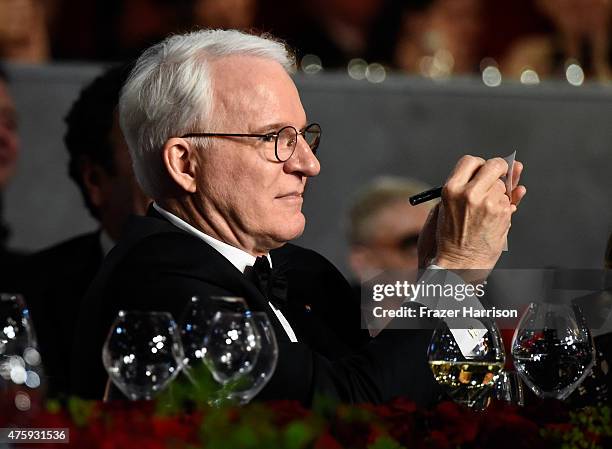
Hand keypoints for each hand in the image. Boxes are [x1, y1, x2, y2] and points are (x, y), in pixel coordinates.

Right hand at [418, 155, 525, 270]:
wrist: (459, 263)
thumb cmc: (452, 235)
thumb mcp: (450, 206)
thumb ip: (470, 185)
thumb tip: (513, 166)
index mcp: (451, 189)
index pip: (471, 161)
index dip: (478, 166)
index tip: (480, 174)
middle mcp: (470, 193)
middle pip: (494, 166)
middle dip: (497, 172)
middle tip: (492, 183)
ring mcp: (489, 203)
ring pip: (503, 186)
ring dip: (498, 194)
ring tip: (484, 213)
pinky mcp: (503, 214)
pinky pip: (510, 201)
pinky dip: (505, 206)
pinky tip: (493, 218)